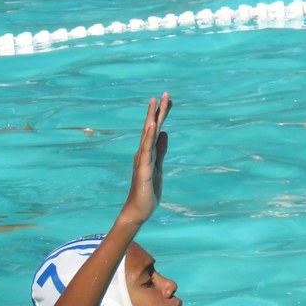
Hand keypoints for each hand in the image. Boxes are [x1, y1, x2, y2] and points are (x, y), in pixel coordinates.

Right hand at [122, 92, 171, 223]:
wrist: (138, 211)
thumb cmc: (147, 191)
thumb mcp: (158, 168)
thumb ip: (161, 151)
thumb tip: (165, 133)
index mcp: (148, 153)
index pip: (156, 130)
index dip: (162, 114)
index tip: (167, 99)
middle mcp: (143, 154)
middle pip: (151, 129)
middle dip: (158, 111)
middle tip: (164, 93)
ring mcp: (142, 161)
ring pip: (148, 137)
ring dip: (152, 120)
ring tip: (155, 104)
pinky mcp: (144, 170)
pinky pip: (147, 151)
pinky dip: (149, 138)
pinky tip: (152, 127)